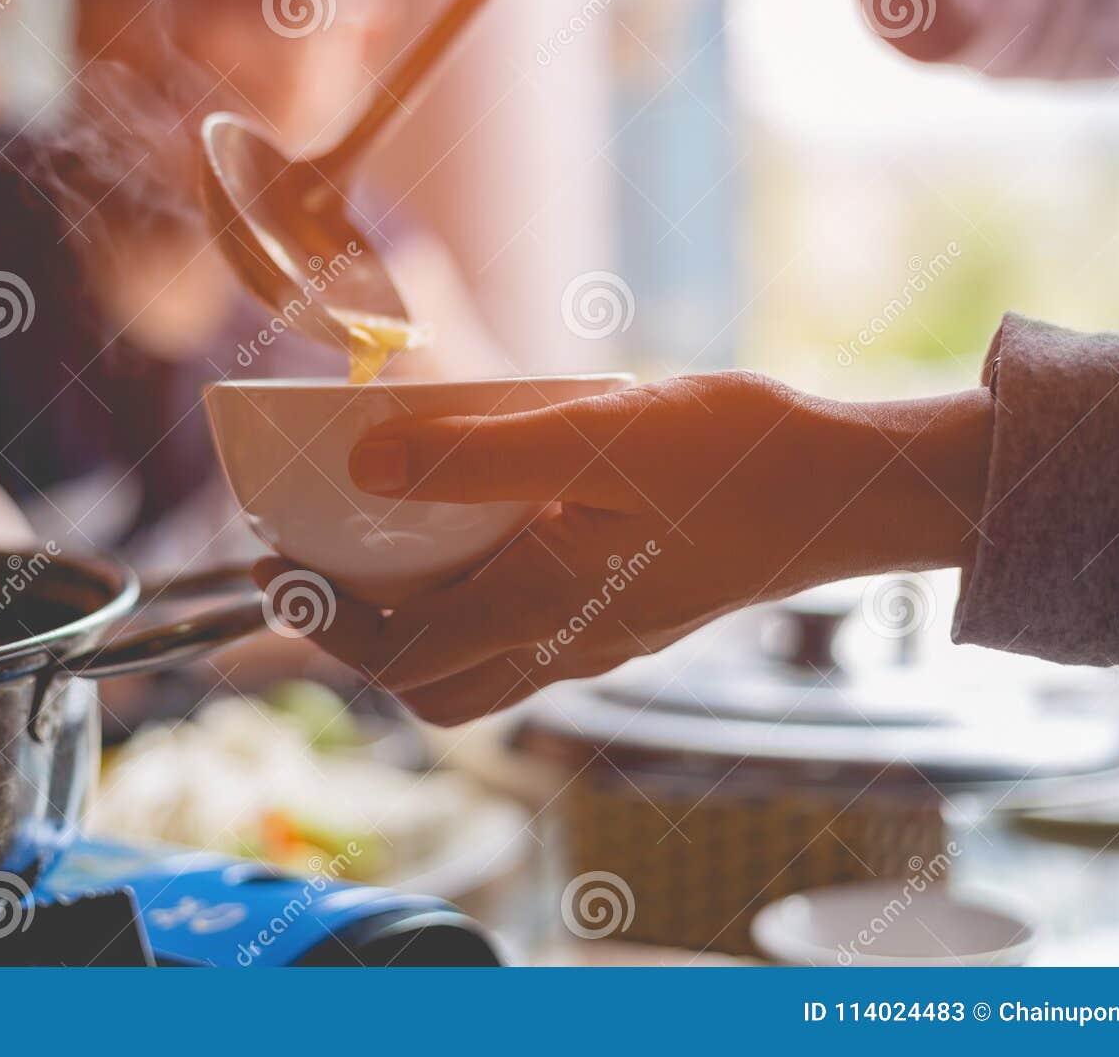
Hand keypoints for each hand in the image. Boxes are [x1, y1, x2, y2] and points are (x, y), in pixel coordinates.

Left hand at [255, 373, 991, 725]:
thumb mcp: (598, 435)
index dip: (322, 619)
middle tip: (318, 564)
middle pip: (431, 683)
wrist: (844, 488)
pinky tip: (477, 523)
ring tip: (383, 544)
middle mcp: (567, 641)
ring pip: (477, 666)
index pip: (400, 655)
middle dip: (357, 637)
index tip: (274, 561)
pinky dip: (471, 597)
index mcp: (549, 604)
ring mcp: (600, 637)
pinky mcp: (625, 613)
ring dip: (412, 622)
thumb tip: (368, 466)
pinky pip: (522, 631)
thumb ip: (476, 455)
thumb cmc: (736, 456)